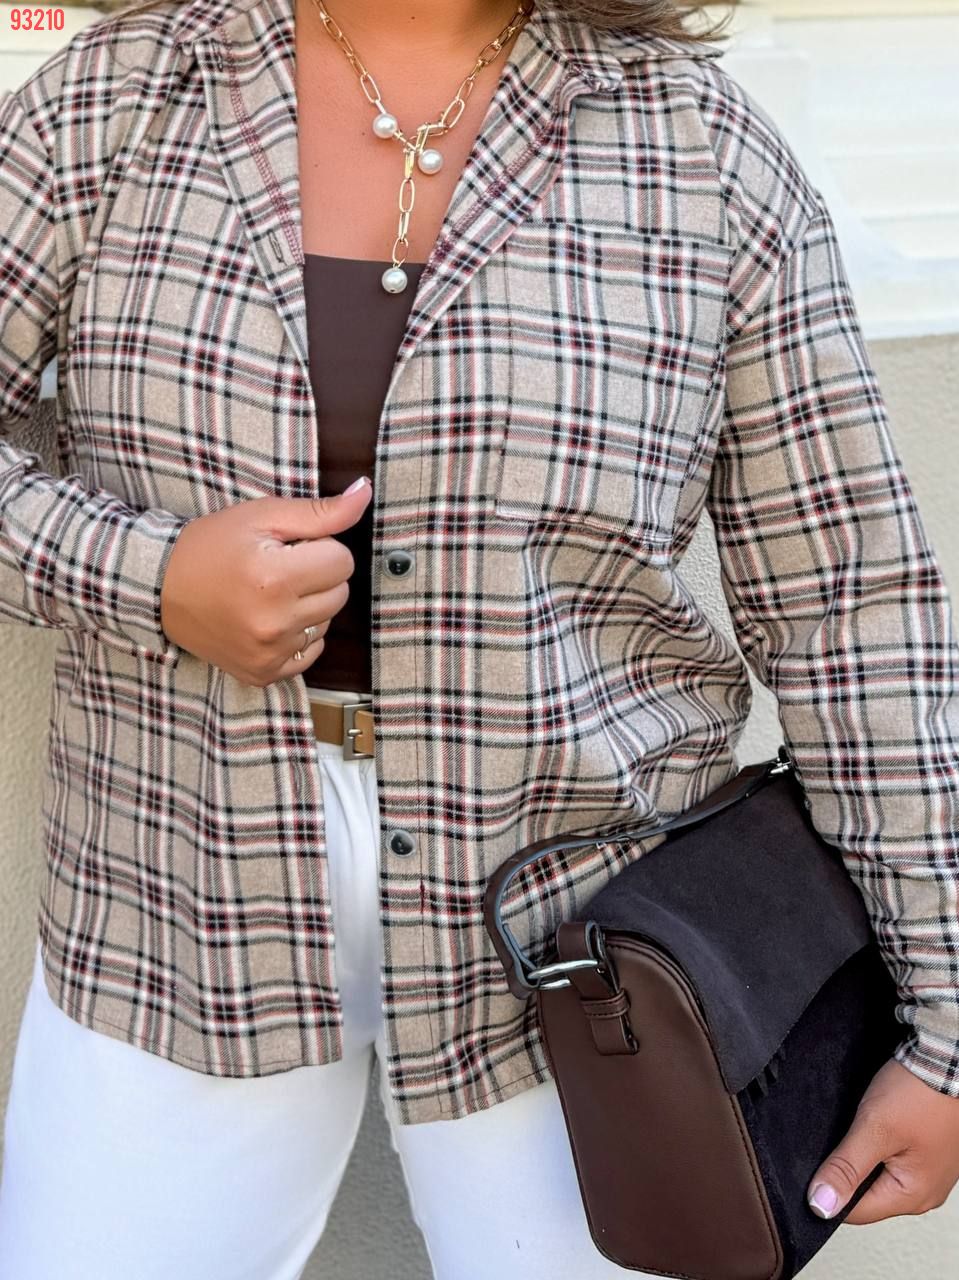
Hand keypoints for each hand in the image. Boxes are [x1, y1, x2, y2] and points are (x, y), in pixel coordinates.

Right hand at [159, 477, 372, 686]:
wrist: (159, 589)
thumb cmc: (210, 546)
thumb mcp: (262, 516)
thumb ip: (320, 511)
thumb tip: (364, 493)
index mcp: (276, 578)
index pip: (342, 560)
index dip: (319, 547)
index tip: (289, 548)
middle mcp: (275, 622)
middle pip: (340, 593)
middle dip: (317, 576)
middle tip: (278, 569)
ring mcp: (269, 653)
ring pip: (327, 623)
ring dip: (308, 606)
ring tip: (268, 594)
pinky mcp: (264, 674)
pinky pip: (310, 653)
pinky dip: (297, 635)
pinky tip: (267, 619)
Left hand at [807, 1056, 958, 1223]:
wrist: (947, 1060)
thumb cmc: (920, 1092)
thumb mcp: (874, 1128)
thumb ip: (846, 1168)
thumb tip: (821, 1205)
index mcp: (913, 1196)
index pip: (855, 1213)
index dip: (827, 1194)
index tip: (812, 1170)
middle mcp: (924, 1191)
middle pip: (866, 1195)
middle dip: (845, 1172)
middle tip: (835, 1142)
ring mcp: (927, 1171)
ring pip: (876, 1175)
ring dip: (859, 1157)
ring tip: (854, 1130)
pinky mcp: (925, 1152)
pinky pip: (890, 1159)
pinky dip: (874, 1146)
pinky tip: (868, 1126)